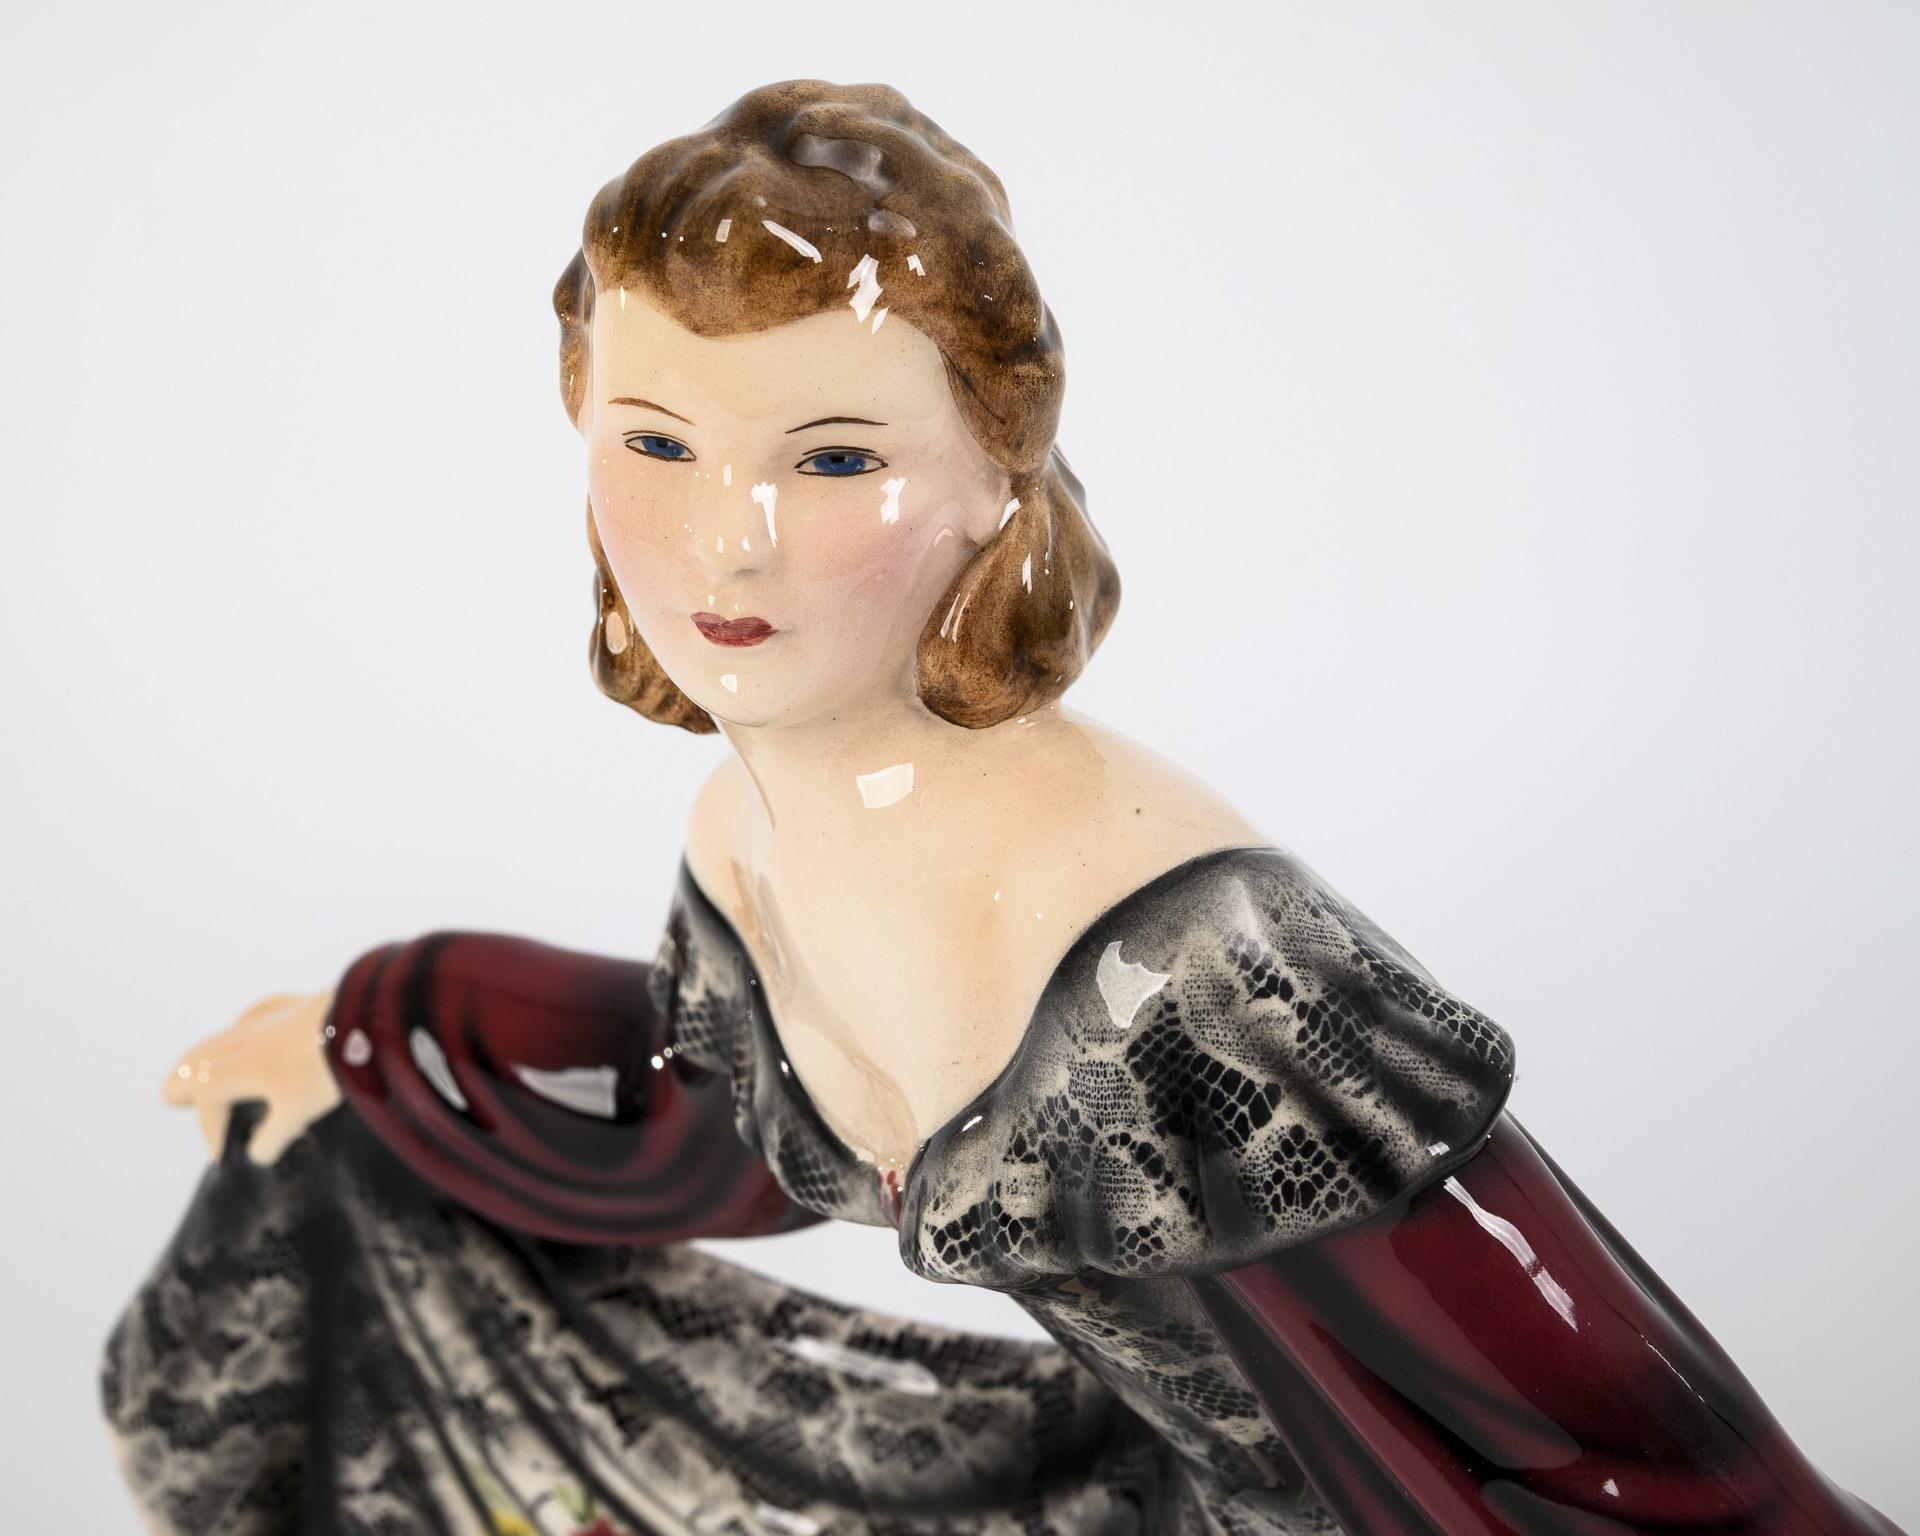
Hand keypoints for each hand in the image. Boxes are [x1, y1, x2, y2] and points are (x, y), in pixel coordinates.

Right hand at [161, 989, 342, 1164]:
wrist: (360, 1020)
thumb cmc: (325, 1068)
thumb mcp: (296, 1113)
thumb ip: (271, 1139)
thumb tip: (257, 1155)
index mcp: (232, 1070)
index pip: (206, 1103)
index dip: (211, 1132)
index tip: (224, 1155)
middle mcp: (238, 1042)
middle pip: (193, 1062)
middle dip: (183, 1084)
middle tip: (174, 1098)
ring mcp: (261, 1022)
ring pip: (218, 1038)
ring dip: (204, 1057)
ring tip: (193, 1068)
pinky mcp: (287, 1007)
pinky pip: (252, 1018)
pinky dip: (240, 1030)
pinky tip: (244, 1026)